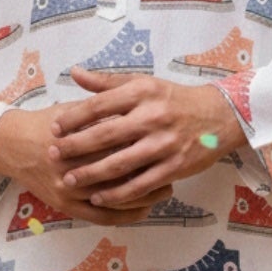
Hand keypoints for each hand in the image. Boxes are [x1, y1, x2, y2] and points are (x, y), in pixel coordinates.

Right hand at [0, 104, 163, 225]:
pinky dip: (126, 214)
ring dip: (144, 194)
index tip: (169, 139)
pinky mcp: (66, 207)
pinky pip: (102, 217)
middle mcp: (73, 165)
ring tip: (167, 188)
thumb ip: (104, 109)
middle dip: (151, 168)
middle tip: (175, 165)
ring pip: (115, 197)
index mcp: (78, 137)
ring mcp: (69, 189)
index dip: (146, 142)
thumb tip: (140, 107)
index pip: (120, 142)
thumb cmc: (48, 124)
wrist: (12, 146)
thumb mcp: (75, 109)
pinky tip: (145, 209)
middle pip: (121, 170)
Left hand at [49, 69, 245, 209]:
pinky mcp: (174, 167)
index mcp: (142, 93)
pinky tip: (99, 197)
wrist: (219, 116)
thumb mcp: (143, 83)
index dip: (73, 118)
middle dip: (74, 147)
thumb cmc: (174, 99)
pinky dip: (117, 194)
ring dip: (91, 175)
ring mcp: (164, 144)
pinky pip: (140, 184)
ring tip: (69, 180)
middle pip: (105, 135)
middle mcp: (152, 117)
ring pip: (119, 164)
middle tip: (52, 155)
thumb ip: (107, 82)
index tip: (54, 127)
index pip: (99, 105)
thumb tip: (75, 73)